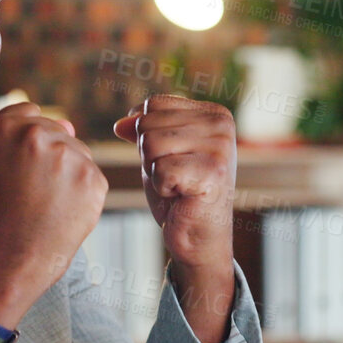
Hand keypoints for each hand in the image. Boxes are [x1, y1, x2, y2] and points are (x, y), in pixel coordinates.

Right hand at [0, 102, 105, 328]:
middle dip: (51, 157)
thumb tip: (69, 125)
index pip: (30, 114)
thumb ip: (19, 136)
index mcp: (6, 127)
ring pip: (78, 154)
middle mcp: (38, 134)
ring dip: (69, 175)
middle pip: (58, 132)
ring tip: (46, 205)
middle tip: (33, 193)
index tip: (22, 166)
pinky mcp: (94, 180)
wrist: (7, 260)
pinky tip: (62, 213)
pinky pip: (93, 178)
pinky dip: (83, 195)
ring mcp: (69, 156)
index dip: (28, 143)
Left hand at [113, 95, 236, 342]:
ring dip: (154, 171)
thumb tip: (120, 123)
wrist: (199, 238)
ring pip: (150, 144)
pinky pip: (159, 169)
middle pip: (148, 124)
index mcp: (214, 113)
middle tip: (173, 177)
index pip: (154, 104)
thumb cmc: (180, 195)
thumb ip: (144, 129)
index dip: (146, 135)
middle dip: (148, 155)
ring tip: (176, 185)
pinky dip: (160, 187)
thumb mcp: (160, 153)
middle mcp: (222, 125)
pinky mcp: (212, 173)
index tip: (171, 159)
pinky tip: (180, 196)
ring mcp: (220, 148)